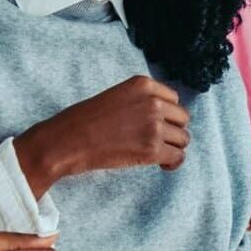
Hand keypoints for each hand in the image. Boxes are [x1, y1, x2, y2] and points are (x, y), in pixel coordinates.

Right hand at [17, 76, 189, 194]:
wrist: (67, 141)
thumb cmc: (84, 120)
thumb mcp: (116, 96)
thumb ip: (141, 101)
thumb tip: (163, 117)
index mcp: (143, 85)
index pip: (174, 99)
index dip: (167, 115)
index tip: (156, 125)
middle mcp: (153, 102)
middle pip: (182, 118)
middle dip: (172, 131)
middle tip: (157, 141)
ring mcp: (154, 126)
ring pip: (183, 139)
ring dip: (173, 147)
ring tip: (157, 154)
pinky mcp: (152, 149)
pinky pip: (178, 157)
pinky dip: (173, 163)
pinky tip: (162, 165)